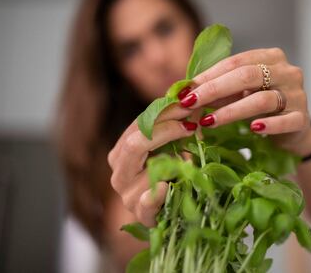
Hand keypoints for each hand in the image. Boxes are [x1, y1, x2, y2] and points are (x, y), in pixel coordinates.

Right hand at [107, 104, 198, 226]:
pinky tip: (167, 187)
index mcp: (120, 154)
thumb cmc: (168, 175)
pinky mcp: (141, 215)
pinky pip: (146, 202)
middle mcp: (119, 173)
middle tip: (191, 122)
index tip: (187, 104)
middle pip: (135, 144)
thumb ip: (172, 126)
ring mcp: (127, 196)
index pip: (137, 127)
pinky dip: (157, 194)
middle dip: (167, 129)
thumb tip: (187, 96)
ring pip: (145, 170)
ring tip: (190, 159)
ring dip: (172, 163)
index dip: (163, 113)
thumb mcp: (168, 148)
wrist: (168, 212)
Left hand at [177, 48, 310, 155]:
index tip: (187, 90)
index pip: (236, 62)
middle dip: (215, 90)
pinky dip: (268, 125)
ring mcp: (297, 94)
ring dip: (231, 111)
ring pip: (262, 99)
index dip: (209, 75)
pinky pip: (285, 121)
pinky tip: (253, 129)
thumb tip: (188, 93)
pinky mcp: (302, 118)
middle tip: (191, 103)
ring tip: (209, 121)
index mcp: (271, 57)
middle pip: (248, 76)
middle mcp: (287, 71)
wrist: (293, 130)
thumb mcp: (241, 93)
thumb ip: (221, 90)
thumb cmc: (263, 107)